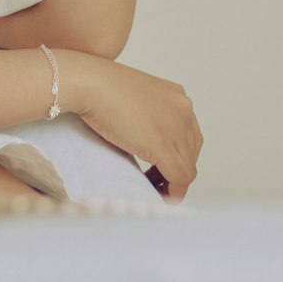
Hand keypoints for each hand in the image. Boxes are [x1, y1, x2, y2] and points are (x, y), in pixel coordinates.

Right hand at [74, 57, 202, 201]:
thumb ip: (150, 118)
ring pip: (187, 168)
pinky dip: (172, 193)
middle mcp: (183, 108)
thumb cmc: (102, 89)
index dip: (177, 156)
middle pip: (191, 152)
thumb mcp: (137, 101)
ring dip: (173, 183)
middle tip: (155, 182)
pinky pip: (179, 177)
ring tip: (154, 189)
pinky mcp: (162, 144)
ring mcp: (176, 126)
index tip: (160, 168)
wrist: (91, 84)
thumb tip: (150, 145)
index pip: (189, 135)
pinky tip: (158, 197)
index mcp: (177, 95)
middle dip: (175, 170)